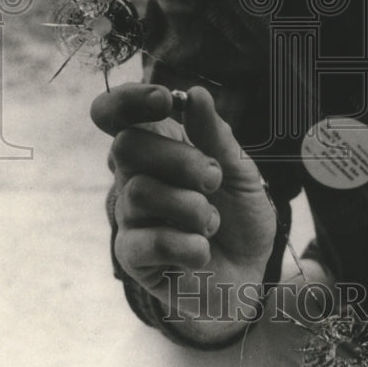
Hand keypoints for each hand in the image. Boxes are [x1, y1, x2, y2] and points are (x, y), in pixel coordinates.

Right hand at [91, 84, 276, 344]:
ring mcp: (129, 217)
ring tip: (212, 223)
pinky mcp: (132, 257)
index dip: (130, 100)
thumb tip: (196, 94)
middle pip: (127, 147)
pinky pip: (146, 241)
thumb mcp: (240, 171)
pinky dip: (186, 245)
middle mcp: (135, 177)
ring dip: (190, 207)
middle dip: (179, 158)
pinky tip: (202, 250)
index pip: (116, 114)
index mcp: (157, 148)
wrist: (250, 272)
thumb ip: (216, 136)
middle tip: (213, 177)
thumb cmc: (239, 215)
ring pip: (139, 193)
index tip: (166, 100)